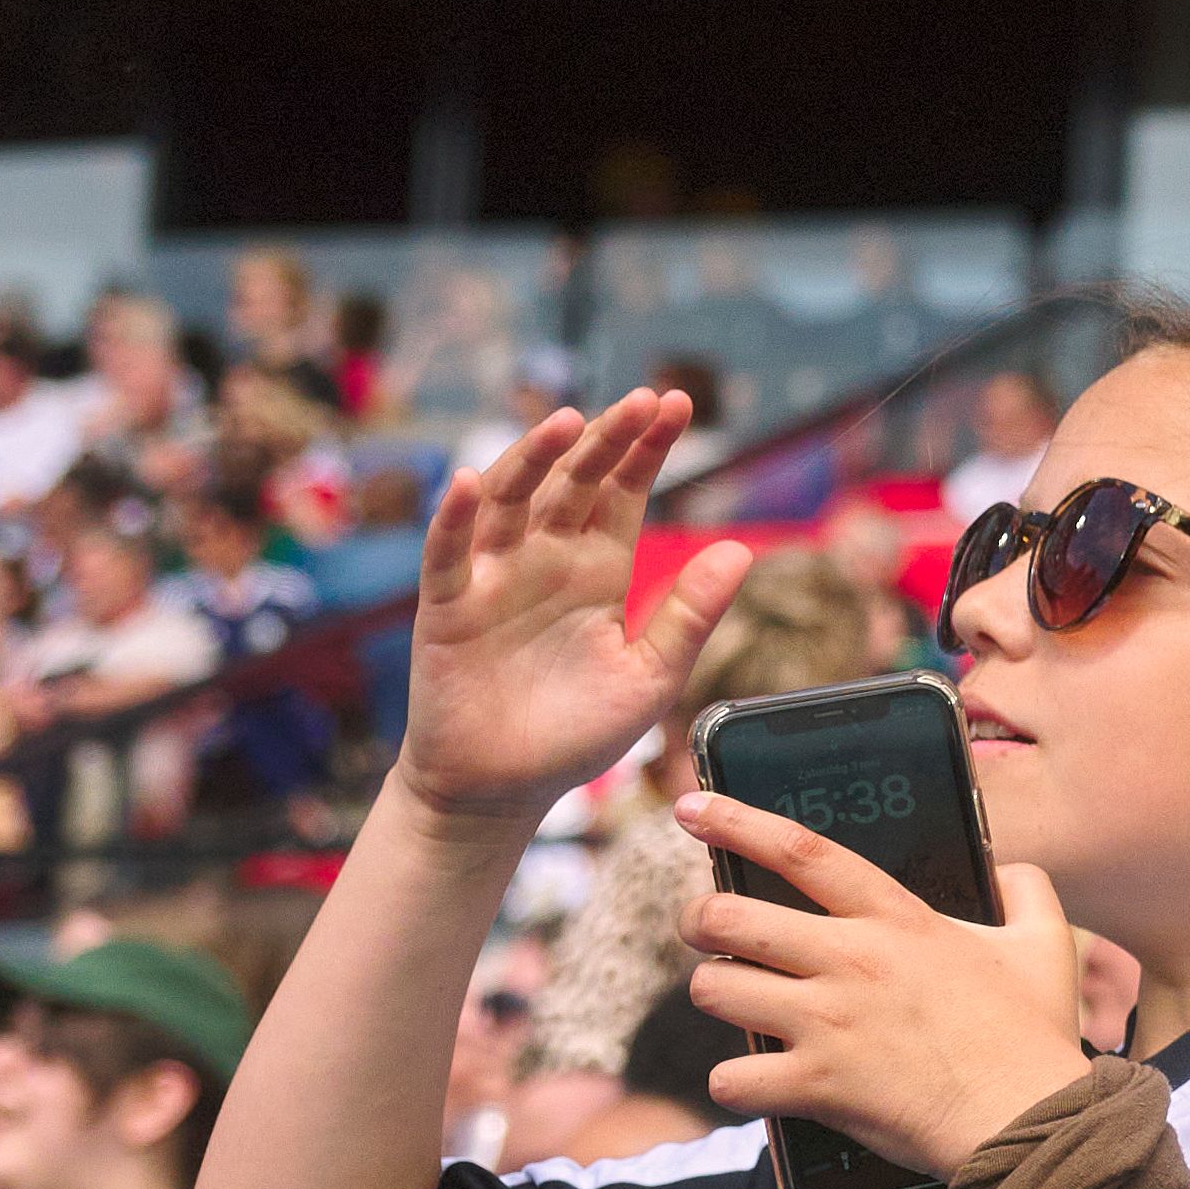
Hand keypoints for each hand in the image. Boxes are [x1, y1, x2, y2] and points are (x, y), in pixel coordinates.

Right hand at [394, 398, 755, 830]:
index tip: (679, 403)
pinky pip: (448, 554)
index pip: (623, 491)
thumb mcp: (651, 674)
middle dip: (606, 438)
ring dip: (534, 458)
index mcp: (598, 568)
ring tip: (567, 420)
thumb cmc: (577, 733)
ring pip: (510, 500)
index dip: (646, 447)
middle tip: (644, 399)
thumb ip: (690, 613)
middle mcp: (546, 560)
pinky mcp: (448, 608)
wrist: (505, 789)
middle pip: (574, 482)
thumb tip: (742, 550)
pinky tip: (467, 482)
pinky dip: (453, 518)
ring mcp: (494, 578)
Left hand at [677, 797, 1100, 1182]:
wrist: (1028, 1117)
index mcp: (897, 920)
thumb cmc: (1034, 1035)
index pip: (802, 851)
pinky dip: (735, 1084)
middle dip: (697, 918)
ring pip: (714, 990)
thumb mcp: (1045, 945)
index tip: (693, 806)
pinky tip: (756, 1081)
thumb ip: (1027, 890)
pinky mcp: (816, 1083)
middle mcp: (851, 961)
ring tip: (739, 1002)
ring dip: (718, 995)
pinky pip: (731, 1079)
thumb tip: (1009, 870)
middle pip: (728, 917)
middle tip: (702, 927)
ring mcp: (827, 1022)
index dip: (736, 820)